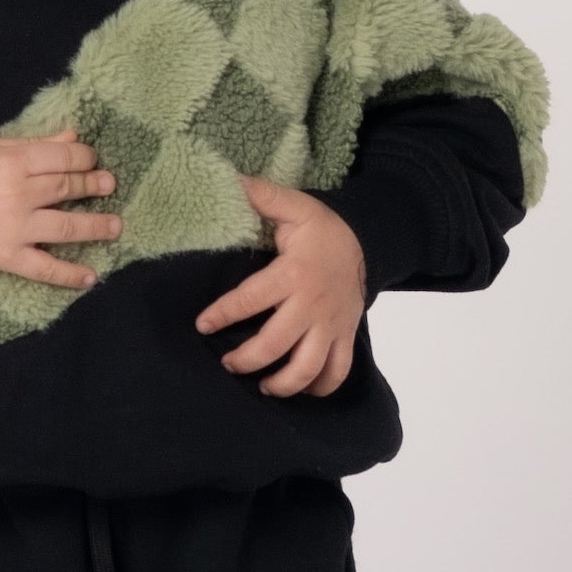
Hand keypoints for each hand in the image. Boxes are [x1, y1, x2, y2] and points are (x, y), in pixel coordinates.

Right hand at [0, 127, 120, 289]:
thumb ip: (33, 144)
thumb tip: (74, 136)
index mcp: (11, 162)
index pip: (63, 158)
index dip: (85, 157)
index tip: (92, 159)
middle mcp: (17, 195)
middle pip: (68, 188)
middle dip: (93, 184)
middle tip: (109, 185)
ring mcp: (14, 229)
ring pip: (67, 228)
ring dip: (96, 226)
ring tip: (116, 225)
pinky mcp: (7, 257)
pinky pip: (44, 269)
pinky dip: (69, 275)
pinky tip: (91, 277)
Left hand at [195, 178, 364, 395]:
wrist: (369, 242)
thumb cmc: (323, 229)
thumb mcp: (295, 206)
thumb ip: (262, 196)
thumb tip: (229, 180)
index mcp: (293, 274)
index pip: (251, 299)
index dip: (224, 314)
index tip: (202, 326)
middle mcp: (312, 304)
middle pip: (276, 343)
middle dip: (247, 359)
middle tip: (227, 363)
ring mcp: (331, 325)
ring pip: (309, 366)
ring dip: (283, 383)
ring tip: (262, 386)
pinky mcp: (345, 336)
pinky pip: (337, 371)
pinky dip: (320, 388)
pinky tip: (300, 391)